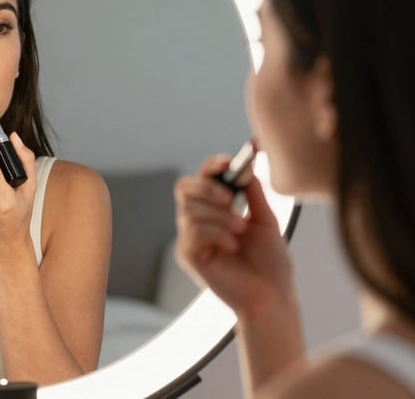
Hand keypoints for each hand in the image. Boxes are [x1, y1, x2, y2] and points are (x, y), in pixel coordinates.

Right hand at [174, 154, 292, 318]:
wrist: (272, 295)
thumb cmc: (270, 262)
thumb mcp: (265, 219)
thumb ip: (253, 193)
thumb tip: (246, 165)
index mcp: (214, 210)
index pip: (201, 178)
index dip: (211, 166)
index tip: (228, 162)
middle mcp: (197, 221)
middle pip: (184, 187)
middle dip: (207, 188)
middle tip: (231, 199)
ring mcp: (190, 238)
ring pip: (190, 209)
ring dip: (219, 216)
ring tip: (240, 230)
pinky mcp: (188, 255)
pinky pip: (192, 232)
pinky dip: (216, 233)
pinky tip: (232, 246)